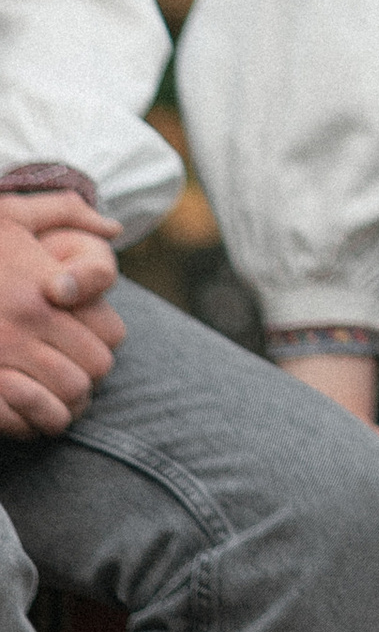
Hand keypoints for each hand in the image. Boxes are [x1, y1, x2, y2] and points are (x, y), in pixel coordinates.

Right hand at [0, 211, 124, 436]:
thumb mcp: (10, 216)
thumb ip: (66, 210)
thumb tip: (115, 225)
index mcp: (44, 292)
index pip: (109, 333)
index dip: (106, 339)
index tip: (92, 336)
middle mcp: (25, 329)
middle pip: (94, 370)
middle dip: (91, 373)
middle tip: (78, 370)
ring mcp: (0, 361)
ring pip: (65, 400)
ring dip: (68, 401)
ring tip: (58, 393)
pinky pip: (23, 422)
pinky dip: (32, 421)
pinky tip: (28, 411)